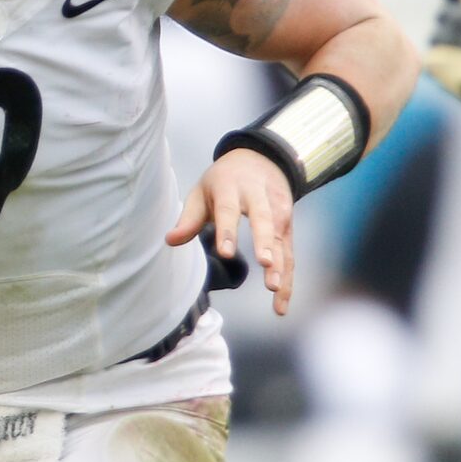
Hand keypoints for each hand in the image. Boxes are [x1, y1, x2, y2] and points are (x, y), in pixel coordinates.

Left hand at [167, 147, 294, 315]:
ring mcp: (279, 211)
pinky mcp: (289, 226)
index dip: (227, 231)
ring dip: (281, 265)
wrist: (262, 158)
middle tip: (265, 264)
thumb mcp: (202, 191)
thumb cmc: (224, 181)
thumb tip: (170, 240)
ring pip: (281, 239)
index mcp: (232, 188)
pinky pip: (290, 254)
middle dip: (265, 243)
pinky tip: (281, 303)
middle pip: (264, 220)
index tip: (225, 253)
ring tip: (275, 290)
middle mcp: (260, 197)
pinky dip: (288, 278)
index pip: (229, 210)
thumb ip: (189, 217)